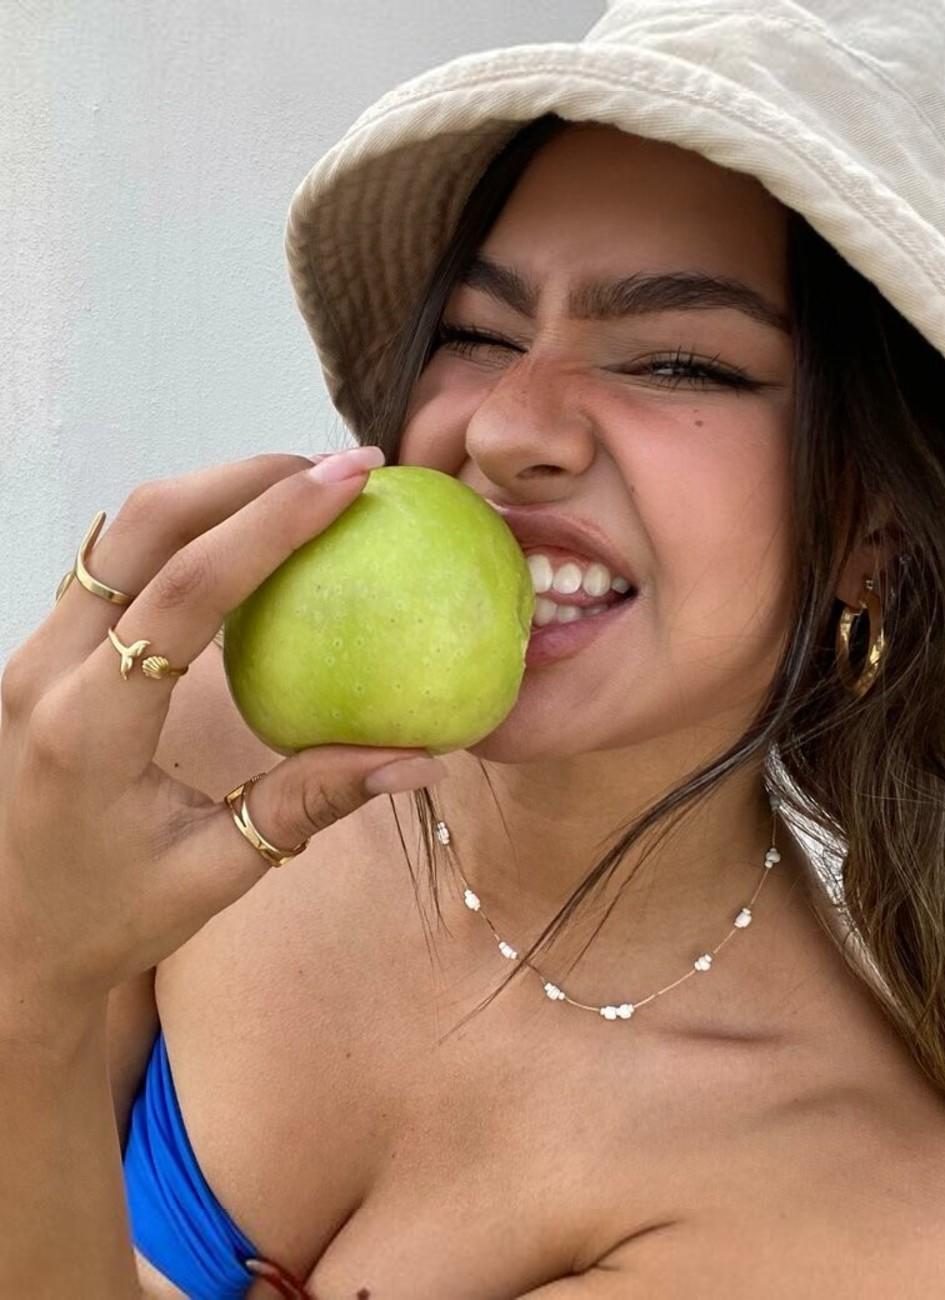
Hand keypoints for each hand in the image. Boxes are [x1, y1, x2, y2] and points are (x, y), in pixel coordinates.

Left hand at [0, 448, 447, 1016]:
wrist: (10, 940)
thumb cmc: (110, 915)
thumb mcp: (216, 873)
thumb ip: (313, 802)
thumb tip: (421, 759)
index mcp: (88, 725)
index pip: (187, 588)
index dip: (274, 520)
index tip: (350, 478)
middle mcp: (45, 670)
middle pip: (143, 524)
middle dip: (244, 476)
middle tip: (337, 469)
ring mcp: (33, 654)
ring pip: (121, 530)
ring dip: (213, 492)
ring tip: (302, 489)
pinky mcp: (42, 652)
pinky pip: (114, 560)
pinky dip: (185, 528)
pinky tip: (243, 538)